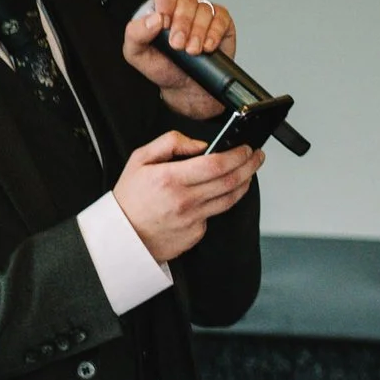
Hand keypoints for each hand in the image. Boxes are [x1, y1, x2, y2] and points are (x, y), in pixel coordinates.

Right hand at [112, 131, 260, 262]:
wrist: (122, 236)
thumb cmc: (130, 198)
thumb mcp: (140, 159)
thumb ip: (170, 143)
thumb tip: (200, 144)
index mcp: (170, 178)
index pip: (216, 164)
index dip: (237, 155)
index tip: (246, 148)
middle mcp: (184, 200)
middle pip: (230, 181)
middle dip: (250, 166)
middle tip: (257, 156)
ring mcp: (192, 219)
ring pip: (230, 199)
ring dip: (245, 183)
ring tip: (248, 171)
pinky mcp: (196, 234)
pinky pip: (216, 214)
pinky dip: (222, 201)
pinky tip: (222, 192)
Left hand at [122, 0, 234, 122]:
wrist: (186, 88)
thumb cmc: (163, 67)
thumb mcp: (137, 54)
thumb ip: (135, 33)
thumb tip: (153, 19)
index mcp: (161, 6)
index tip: (164, 21)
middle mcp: (183, 5)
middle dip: (182, 23)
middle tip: (177, 44)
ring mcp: (203, 13)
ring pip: (203, 9)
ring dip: (197, 32)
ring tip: (192, 50)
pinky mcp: (222, 22)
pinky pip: (221, 18)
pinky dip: (214, 34)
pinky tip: (207, 47)